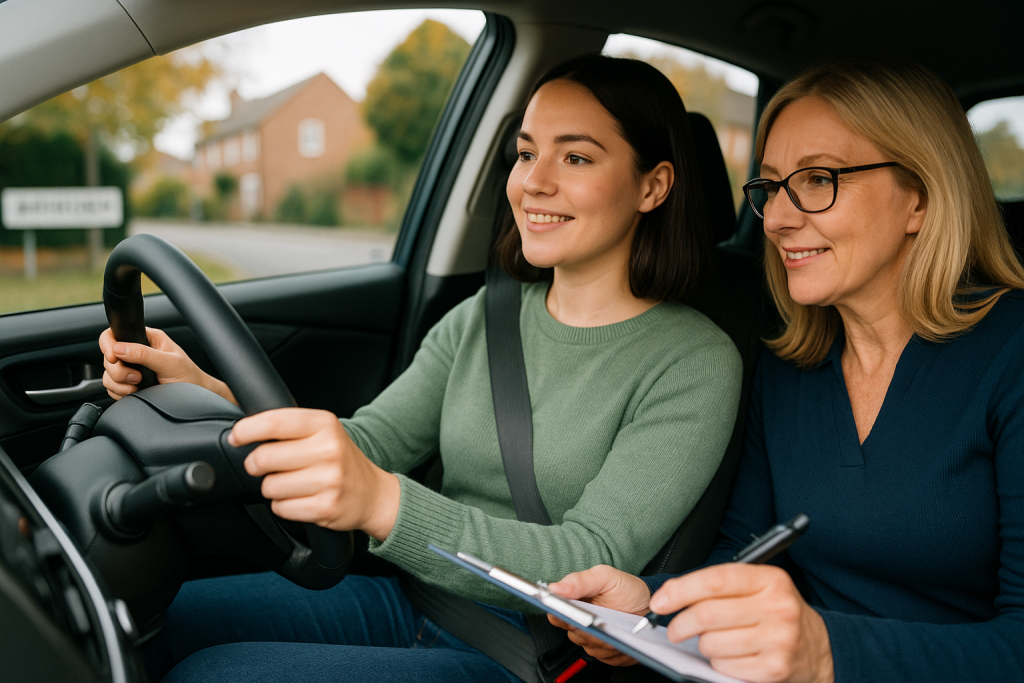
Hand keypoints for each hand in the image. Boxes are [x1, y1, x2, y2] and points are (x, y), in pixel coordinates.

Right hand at [99, 327, 235, 404]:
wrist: (194, 398)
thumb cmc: (188, 376)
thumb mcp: (169, 362)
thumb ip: (144, 354)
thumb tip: (119, 348)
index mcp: (146, 339)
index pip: (115, 334)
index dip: (109, 345)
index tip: (113, 357)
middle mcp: (136, 352)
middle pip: (108, 358)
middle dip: (119, 371)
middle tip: (138, 377)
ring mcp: (131, 369)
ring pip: (108, 375)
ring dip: (120, 384)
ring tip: (139, 386)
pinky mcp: (128, 384)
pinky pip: (112, 388)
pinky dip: (120, 392)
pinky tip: (135, 392)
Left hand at [235, 408, 400, 539]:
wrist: (372, 493)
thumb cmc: (339, 459)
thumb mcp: (322, 431)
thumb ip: (289, 427)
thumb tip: (243, 431)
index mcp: (325, 424)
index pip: (274, 422)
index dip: (247, 430)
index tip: (236, 437)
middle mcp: (329, 449)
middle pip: (264, 457)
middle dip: (256, 465)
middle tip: (265, 466)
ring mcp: (329, 480)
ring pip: (269, 486)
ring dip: (273, 488)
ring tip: (293, 484)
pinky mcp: (325, 507)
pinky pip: (281, 508)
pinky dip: (284, 506)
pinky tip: (301, 498)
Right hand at [546, 565, 651, 665]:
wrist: (646, 604)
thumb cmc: (624, 589)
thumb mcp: (604, 577)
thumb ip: (579, 581)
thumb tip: (554, 588)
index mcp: (574, 603)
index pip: (556, 614)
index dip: (560, 614)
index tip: (570, 612)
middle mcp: (580, 624)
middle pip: (574, 633)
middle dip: (587, 626)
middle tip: (600, 618)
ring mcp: (593, 641)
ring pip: (590, 645)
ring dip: (603, 637)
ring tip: (616, 626)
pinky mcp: (607, 654)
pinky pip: (606, 657)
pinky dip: (616, 648)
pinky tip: (623, 636)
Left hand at [651, 564, 832, 682]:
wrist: (818, 648)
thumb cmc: (776, 612)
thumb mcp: (758, 587)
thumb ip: (720, 585)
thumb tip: (671, 595)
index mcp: (770, 580)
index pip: (714, 581)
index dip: (680, 591)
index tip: (660, 602)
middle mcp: (777, 608)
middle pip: (708, 614)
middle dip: (680, 623)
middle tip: (673, 628)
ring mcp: (778, 640)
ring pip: (712, 643)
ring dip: (701, 645)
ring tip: (710, 640)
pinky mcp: (774, 669)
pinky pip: (724, 666)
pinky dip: (717, 662)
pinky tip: (728, 655)